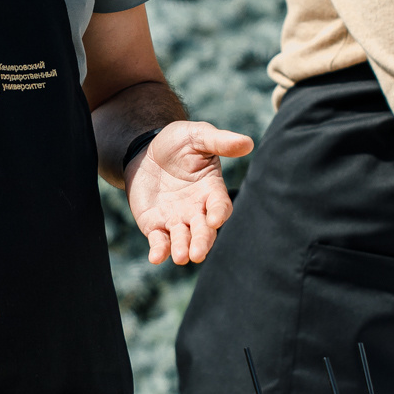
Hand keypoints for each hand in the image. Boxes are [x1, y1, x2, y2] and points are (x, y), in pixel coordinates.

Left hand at [125, 121, 252, 263]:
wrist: (145, 150)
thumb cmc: (177, 142)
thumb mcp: (197, 136)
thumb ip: (220, 141)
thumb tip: (248, 143)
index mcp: (211, 190)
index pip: (219, 205)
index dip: (218, 212)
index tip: (215, 219)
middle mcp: (197, 209)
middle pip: (203, 230)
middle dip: (201, 242)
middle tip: (197, 253)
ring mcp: (176, 219)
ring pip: (182, 239)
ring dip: (182, 249)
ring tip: (181, 257)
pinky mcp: (155, 225)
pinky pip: (159, 241)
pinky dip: (159, 250)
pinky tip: (156, 257)